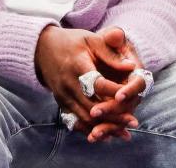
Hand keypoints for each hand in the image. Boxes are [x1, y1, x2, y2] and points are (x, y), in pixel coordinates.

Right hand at [34, 26, 138, 141]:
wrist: (42, 48)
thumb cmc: (72, 42)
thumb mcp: (91, 40)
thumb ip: (110, 54)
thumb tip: (131, 67)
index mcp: (77, 65)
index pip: (98, 84)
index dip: (115, 93)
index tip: (133, 97)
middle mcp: (68, 84)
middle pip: (92, 106)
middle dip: (114, 116)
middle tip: (133, 122)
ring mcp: (63, 95)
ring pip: (85, 118)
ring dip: (105, 127)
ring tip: (124, 133)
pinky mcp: (61, 103)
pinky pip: (76, 122)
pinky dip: (91, 130)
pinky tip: (107, 135)